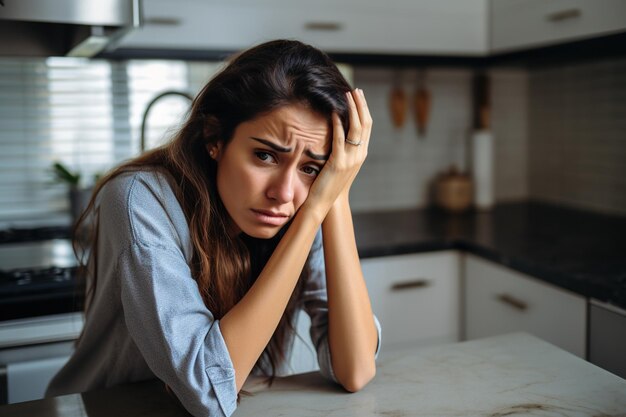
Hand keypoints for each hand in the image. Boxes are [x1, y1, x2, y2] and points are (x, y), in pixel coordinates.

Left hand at [304, 88, 371, 216]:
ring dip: (351, 109)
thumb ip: (344, 148)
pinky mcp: (338, 162)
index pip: (367, 126)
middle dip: (361, 105)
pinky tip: (333, 112)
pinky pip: (339, 139)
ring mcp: (351, 159)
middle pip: (365, 124)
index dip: (364, 109)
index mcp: (362, 153)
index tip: (359, 95)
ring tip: (346, 95)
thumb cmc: (331, 182)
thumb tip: (339, 131)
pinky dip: (337, 124)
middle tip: (355, 90)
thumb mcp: (341, 163)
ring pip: (355, 128)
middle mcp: (359, 154)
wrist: (329, 202)